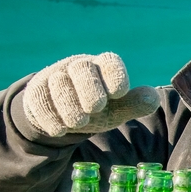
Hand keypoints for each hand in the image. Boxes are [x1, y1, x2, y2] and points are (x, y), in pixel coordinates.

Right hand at [23, 52, 158, 136]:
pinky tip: (59, 130)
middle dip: (89, 88)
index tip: (119, 92)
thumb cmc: (97, 109)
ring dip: (69, 105)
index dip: (115, 74)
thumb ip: (135, 104)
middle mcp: (78, 67)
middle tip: (96, 108)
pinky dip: (50, 116)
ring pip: (58, 82)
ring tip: (79, 123)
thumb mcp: (117, 109)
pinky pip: (39, 99)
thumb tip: (154, 98)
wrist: (62, 116)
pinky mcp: (36, 91)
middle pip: (81, 67)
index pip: (110, 61)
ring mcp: (55, 76)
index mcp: (102, 67)